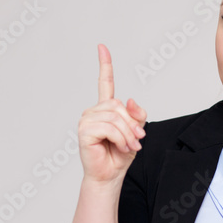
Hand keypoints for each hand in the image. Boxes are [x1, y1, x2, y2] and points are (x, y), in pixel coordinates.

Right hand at [77, 43, 147, 183]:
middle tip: (138, 139)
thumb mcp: (136, 131)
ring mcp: (87, 119)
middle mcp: (94, 111)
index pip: (105, 83)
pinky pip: (109, 127)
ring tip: (129, 146)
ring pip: (116, 117)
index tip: (102, 47)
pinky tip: (118, 146)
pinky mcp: (84, 130)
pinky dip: (120, 138)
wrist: (110, 175)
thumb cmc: (120, 154)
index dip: (104, 65)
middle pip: (119, 105)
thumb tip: (130, 100)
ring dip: (127, 134)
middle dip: (133, 124)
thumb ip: (137, 114)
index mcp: (106, 109)